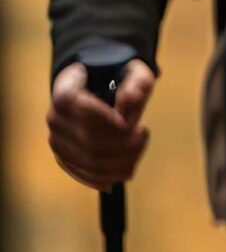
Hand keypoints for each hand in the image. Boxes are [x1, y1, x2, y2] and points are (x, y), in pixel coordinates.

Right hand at [49, 58, 157, 188]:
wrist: (96, 92)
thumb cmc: (117, 82)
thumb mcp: (135, 75)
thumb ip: (137, 83)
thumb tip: (131, 98)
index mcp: (66, 92)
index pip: (79, 107)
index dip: (105, 118)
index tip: (129, 122)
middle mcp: (55, 118)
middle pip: (88, 139)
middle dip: (123, 142)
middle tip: (143, 133)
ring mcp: (58, 141)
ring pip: (88, 160)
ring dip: (121, 160)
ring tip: (139, 147)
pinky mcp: (64, 159)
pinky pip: (84, 174)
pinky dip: (109, 176)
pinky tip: (128, 169)